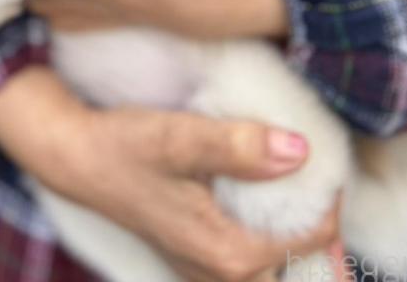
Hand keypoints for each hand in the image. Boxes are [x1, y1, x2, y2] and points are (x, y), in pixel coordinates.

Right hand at [0, 67, 338, 281]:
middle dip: (321, 237)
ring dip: (294, 244)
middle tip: (327, 190)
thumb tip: (300, 150)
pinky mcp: (190, 253)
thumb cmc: (125, 146)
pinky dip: (267, 244)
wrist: (76, 157)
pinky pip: (245, 263)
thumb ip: (240, 146)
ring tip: (307, 204)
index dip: (329, 202)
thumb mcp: (180, 138)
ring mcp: (201, 267)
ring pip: (269, 271)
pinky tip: (264, 209)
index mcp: (226, 252)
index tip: (331, 163)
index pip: (308, 239)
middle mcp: (217, 271)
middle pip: (294, 269)